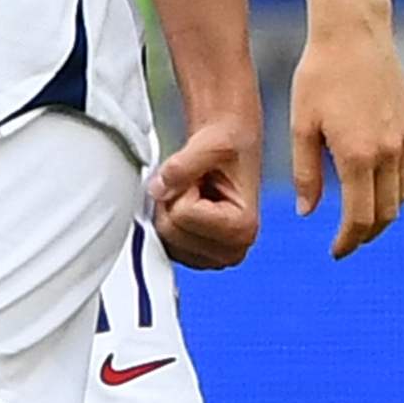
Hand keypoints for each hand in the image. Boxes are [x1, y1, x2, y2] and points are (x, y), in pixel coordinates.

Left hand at [147, 107, 260, 266]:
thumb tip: (159, 189)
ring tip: (191, 195)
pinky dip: (164, 220)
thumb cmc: (228, 146)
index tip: (203, 179)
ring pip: (162, 238)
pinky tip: (182, 207)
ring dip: (167, 210)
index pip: (183, 215)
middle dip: (173, 201)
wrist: (226, 147)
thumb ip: (182, 166)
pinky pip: (159, 242)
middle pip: (170, 232)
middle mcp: (232, 249)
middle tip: (194, 186)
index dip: (184, 189)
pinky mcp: (194, 255)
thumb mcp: (209, 145)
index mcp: (243, 228)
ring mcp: (212, 257)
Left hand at [288, 13, 403, 254]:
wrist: (355, 36)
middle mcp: (390, 152)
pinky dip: (401, 191)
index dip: (348, 241)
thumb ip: (306, 174)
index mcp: (358, 156)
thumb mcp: (301, 126)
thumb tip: (308, 213)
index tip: (335, 252)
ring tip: (361, 221)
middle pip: (387, 213)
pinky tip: (382, 192)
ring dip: (386, 215)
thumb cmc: (318, 78)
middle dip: (367, 234)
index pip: (360, 217)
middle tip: (346, 243)